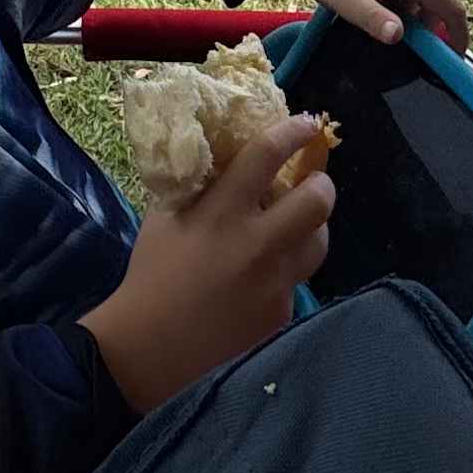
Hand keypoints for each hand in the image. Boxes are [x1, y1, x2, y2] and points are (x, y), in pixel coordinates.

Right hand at [81, 113, 335, 411]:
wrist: (150, 349)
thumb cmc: (152, 276)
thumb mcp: (167, 217)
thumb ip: (200, 187)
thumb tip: (227, 157)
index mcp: (222, 214)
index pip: (267, 156)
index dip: (293, 132)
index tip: (305, 123)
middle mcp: (256, 245)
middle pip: (317, 201)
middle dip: (322, 183)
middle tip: (314, 181)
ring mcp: (274, 285)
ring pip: (319, 243)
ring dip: (313, 228)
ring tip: (297, 227)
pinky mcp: (281, 316)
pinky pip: (296, 282)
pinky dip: (285, 272)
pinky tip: (263, 280)